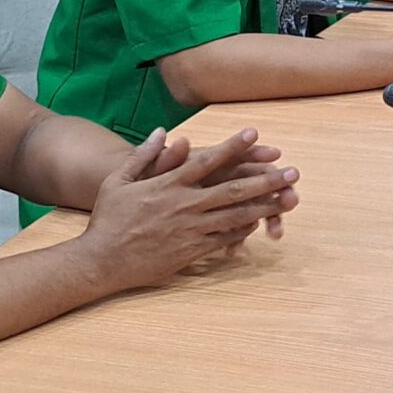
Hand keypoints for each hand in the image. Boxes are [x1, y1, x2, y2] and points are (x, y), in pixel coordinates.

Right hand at [74, 128, 299, 290]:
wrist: (100, 261)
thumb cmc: (107, 219)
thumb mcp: (118, 181)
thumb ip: (143, 156)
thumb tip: (161, 131)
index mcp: (168, 185)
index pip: (208, 161)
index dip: (233, 146)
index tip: (254, 133)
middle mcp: (184, 206)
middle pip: (233, 190)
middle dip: (266, 180)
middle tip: (293, 172)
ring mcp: (190, 231)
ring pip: (236, 217)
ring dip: (265, 207)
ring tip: (289, 199)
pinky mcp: (191, 252)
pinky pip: (224, 240)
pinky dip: (243, 232)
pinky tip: (259, 224)